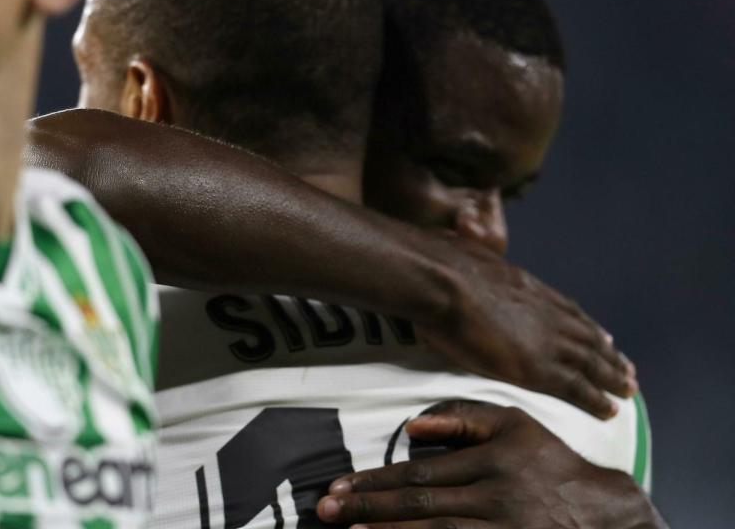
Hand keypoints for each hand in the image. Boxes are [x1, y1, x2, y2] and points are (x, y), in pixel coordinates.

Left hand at [316, 401, 667, 528]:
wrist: (604, 513)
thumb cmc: (550, 463)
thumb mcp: (515, 426)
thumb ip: (464, 418)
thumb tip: (412, 425)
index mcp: (491, 461)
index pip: (421, 471)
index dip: (377, 481)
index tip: (340, 487)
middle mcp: (494, 497)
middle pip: (420, 504)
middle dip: (369, 508)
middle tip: (327, 512)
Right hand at [418, 234, 636, 418]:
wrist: (445, 283)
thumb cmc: (445, 269)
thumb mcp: (473, 257)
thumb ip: (480, 266)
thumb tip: (468, 254)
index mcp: (532, 289)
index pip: (569, 312)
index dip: (589, 327)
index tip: (606, 339)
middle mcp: (548, 314)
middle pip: (588, 339)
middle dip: (609, 356)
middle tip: (627, 372)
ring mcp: (548, 341)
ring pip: (592, 364)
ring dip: (612, 378)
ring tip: (627, 390)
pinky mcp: (539, 368)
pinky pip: (577, 388)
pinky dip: (596, 400)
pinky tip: (609, 410)